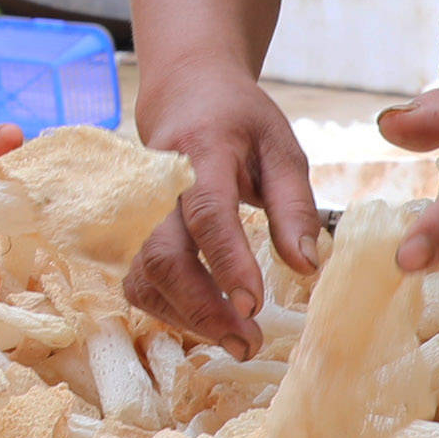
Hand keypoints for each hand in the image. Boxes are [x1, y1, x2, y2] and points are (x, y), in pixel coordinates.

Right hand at [128, 64, 319, 351]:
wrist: (185, 94)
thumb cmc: (240, 124)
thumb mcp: (282, 150)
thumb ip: (295, 207)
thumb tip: (306, 266)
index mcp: (203, 153)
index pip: (208, 212)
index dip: (227, 262)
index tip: (252, 305)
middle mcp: (158, 185)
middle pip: (164, 255)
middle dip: (203, 308)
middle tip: (248, 342)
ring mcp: (138, 211)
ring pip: (146, 276)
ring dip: (188, 318)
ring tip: (236, 340)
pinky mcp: (132, 233)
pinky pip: (139, 282)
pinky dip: (169, 310)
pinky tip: (206, 320)